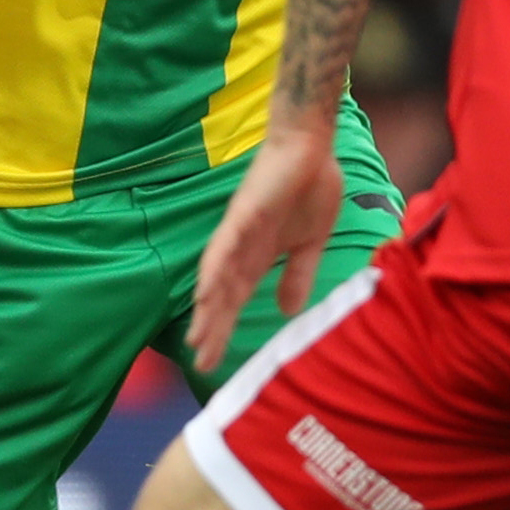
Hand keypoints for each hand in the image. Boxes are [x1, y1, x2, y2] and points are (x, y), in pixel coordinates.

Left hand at [186, 119, 345, 372]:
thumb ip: (298, 275)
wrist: (312, 146)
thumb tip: (289, 311)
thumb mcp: (310, 243)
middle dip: (211, 328)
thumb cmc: (312, 187)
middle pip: (222, 295)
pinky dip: (215, 269)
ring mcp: (240, 230)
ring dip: (208, 307)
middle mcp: (241, 247)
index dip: (223, 329)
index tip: (212, 361)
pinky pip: (226, 244)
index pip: (235, 300)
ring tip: (198, 338)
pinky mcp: (244, 212)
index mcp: (258, 256)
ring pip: (218, 276)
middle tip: (201, 363)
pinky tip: (205, 292)